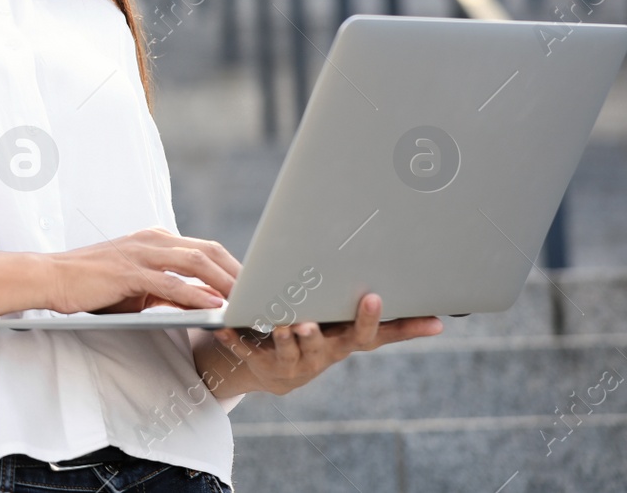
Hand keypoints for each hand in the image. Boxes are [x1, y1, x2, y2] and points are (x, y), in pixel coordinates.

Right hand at [42, 227, 239, 314]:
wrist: (51, 279)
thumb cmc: (94, 286)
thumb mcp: (139, 287)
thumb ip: (171, 290)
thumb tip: (206, 303)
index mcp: (156, 239)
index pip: (206, 249)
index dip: (234, 268)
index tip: (255, 288)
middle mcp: (152, 240)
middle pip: (208, 251)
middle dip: (239, 273)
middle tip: (263, 295)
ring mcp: (141, 253)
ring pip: (195, 262)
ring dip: (225, 283)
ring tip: (248, 302)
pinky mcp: (129, 272)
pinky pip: (170, 283)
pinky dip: (195, 296)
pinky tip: (213, 309)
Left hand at [208, 293, 441, 395]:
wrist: (270, 371)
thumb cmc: (316, 338)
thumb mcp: (346, 330)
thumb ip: (381, 322)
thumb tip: (440, 319)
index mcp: (343, 343)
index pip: (368, 336)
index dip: (376, 320)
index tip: (377, 296)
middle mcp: (321, 355)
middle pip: (328, 344)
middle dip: (329, 331)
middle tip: (326, 317)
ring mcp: (291, 362)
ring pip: (291, 350)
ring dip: (289, 337)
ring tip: (286, 323)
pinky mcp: (260, 363)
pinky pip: (246, 351)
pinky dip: (236, 339)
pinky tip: (226, 327)